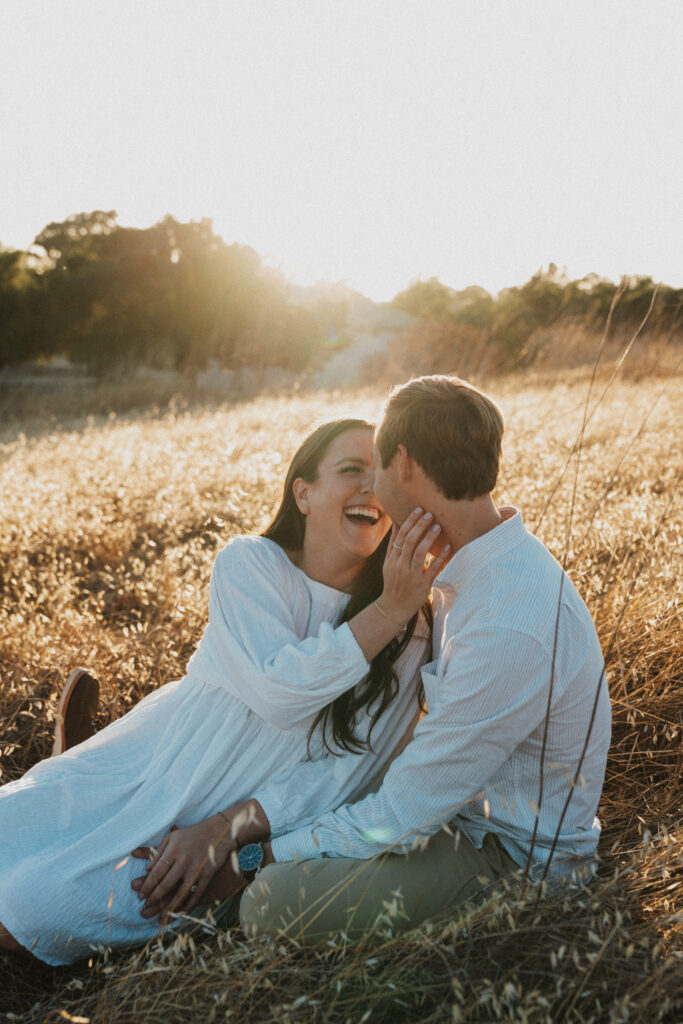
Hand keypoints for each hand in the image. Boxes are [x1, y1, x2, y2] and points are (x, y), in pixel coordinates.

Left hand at [130, 815, 234, 919]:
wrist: (220, 831)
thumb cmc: (192, 834)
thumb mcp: (173, 837)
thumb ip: (158, 852)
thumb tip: (146, 870)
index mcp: (173, 849)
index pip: (156, 872)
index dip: (147, 886)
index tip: (140, 895)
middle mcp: (184, 860)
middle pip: (165, 884)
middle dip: (154, 898)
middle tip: (145, 906)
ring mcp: (197, 868)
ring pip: (180, 893)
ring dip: (169, 907)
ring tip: (160, 917)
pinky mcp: (208, 874)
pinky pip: (197, 894)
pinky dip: (188, 905)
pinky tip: (181, 913)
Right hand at [379, 508, 450, 623]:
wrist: (394, 608)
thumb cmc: (393, 583)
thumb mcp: (388, 563)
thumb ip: (393, 544)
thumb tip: (397, 523)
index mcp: (392, 559)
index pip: (400, 536)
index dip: (410, 521)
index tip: (419, 509)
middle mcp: (400, 565)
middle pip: (409, 541)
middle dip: (420, 526)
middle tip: (430, 514)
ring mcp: (411, 575)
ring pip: (419, 553)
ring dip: (429, 538)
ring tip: (438, 526)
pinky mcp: (422, 585)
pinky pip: (432, 568)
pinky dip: (440, 557)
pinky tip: (448, 546)